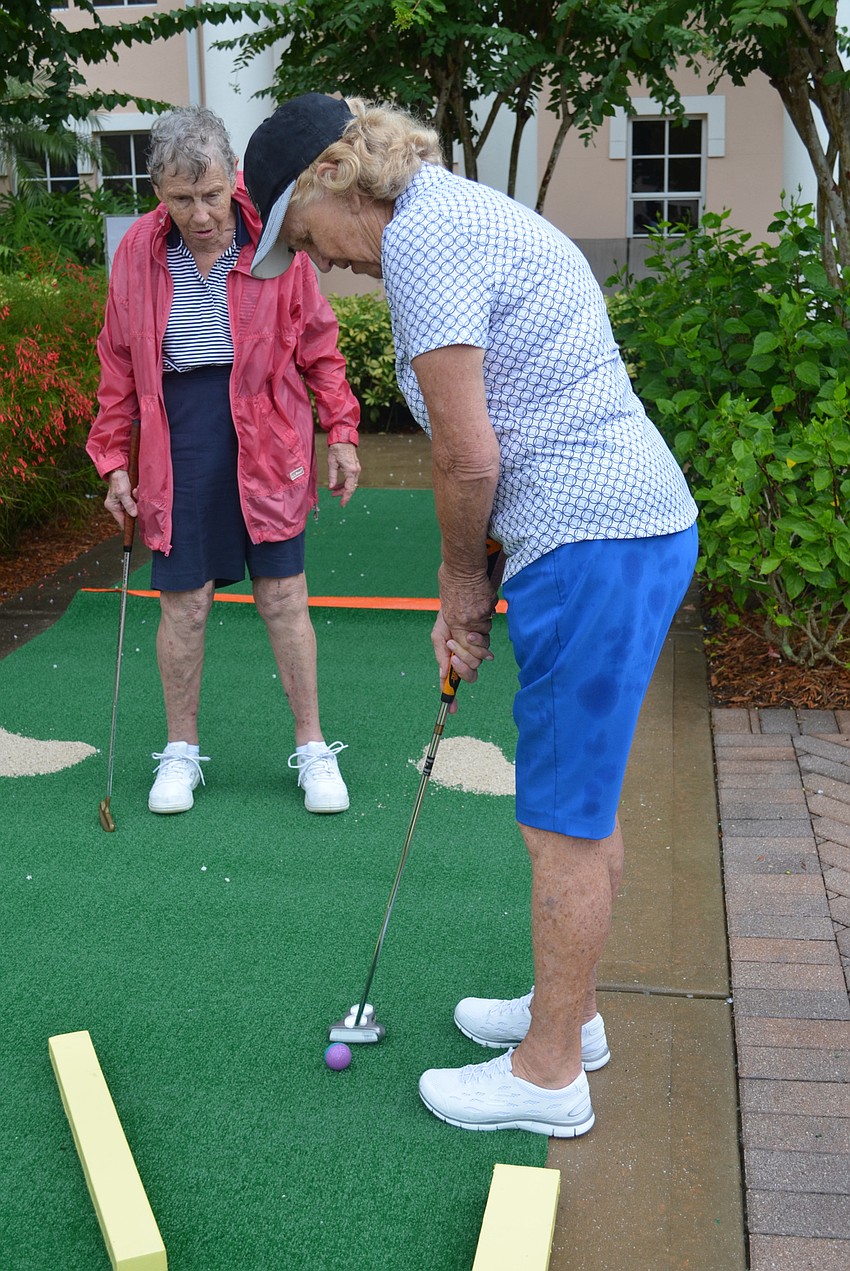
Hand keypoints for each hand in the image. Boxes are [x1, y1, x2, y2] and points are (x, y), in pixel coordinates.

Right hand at [104, 469, 137, 527]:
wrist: (120, 468)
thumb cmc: (118, 479)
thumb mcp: (122, 492)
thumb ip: (128, 504)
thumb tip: (134, 514)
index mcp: (112, 506)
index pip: (121, 521)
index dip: (129, 523)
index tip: (137, 523)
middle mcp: (118, 505)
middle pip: (130, 514)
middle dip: (135, 506)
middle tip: (134, 495)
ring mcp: (124, 501)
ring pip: (134, 506)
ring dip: (137, 498)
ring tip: (135, 490)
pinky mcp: (129, 497)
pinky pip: (136, 500)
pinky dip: (137, 495)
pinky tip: (136, 488)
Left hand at [327, 442, 360, 506]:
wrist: (343, 438)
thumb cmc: (337, 449)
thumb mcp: (332, 463)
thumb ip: (332, 476)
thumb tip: (331, 487)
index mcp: (350, 470)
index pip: (349, 488)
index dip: (345, 497)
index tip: (342, 504)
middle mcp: (356, 470)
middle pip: (351, 487)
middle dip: (342, 493)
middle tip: (333, 496)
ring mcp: (357, 469)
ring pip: (351, 483)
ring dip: (343, 488)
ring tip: (333, 490)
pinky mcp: (355, 467)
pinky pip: (351, 478)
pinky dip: (345, 483)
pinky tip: (337, 484)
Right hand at [432, 567, 495, 703]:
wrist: (461, 594)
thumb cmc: (447, 614)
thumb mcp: (439, 635)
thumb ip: (441, 656)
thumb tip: (445, 676)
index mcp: (452, 657)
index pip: (453, 681)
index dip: (452, 696)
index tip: (453, 709)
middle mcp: (465, 655)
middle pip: (470, 674)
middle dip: (464, 667)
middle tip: (457, 656)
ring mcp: (477, 648)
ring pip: (479, 662)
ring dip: (471, 651)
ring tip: (463, 636)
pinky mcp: (486, 638)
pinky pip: (486, 648)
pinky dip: (479, 642)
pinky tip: (473, 632)